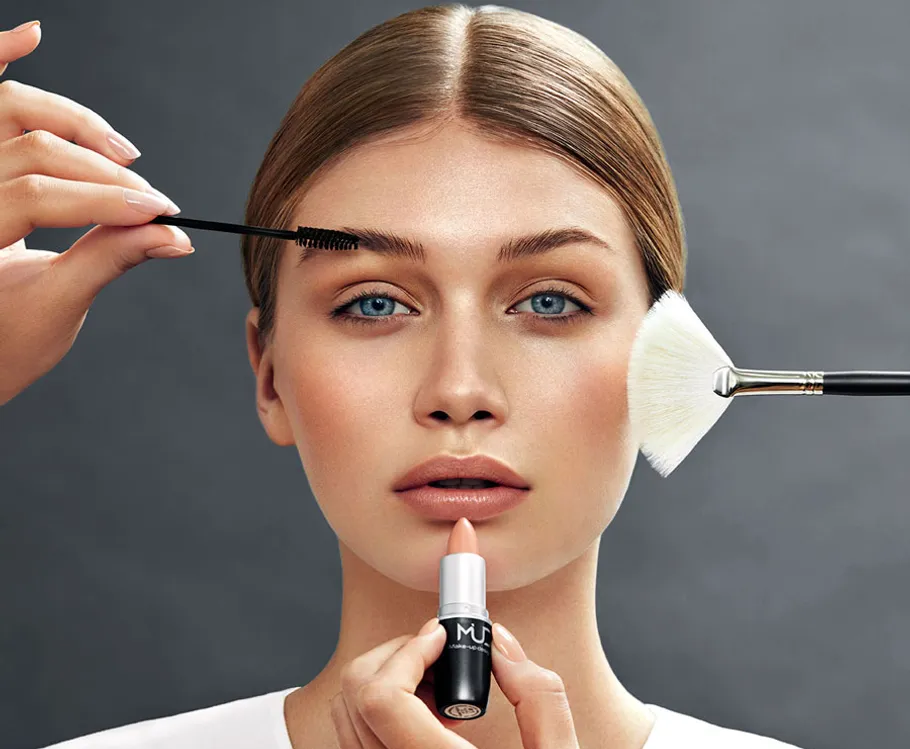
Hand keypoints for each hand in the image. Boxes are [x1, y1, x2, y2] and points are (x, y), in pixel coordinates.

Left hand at [0, 20, 192, 406]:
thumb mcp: (55, 309)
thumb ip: (109, 261)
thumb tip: (172, 238)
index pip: (42, 195)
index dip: (108, 202)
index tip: (161, 218)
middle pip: (33, 148)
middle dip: (103, 173)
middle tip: (152, 204)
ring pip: (9, 110)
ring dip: (71, 120)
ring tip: (122, 154)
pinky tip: (30, 35)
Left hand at [330, 617, 580, 748]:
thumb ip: (538, 696)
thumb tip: (499, 646)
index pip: (381, 701)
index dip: (408, 652)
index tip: (440, 636)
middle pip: (356, 696)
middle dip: (397, 656)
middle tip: (441, 657)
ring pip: (347, 714)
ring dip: (388, 681)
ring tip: (439, 693)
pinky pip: (355, 739)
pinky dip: (382, 711)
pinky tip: (429, 720)